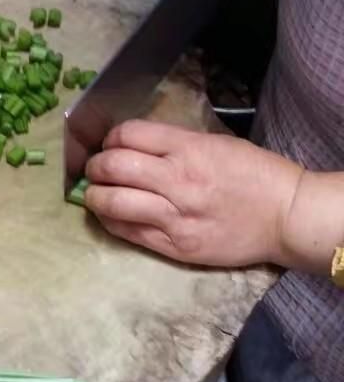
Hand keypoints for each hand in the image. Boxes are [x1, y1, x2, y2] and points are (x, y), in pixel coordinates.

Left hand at [85, 121, 302, 268]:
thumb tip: (132, 146)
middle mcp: (177, 180)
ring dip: (95, 196)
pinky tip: (111, 215)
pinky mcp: (175, 247)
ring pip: (113, 203)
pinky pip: (128, 233)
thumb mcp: (215, 143)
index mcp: (188, 148)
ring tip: (96, 194)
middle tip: (96, 169)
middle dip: (95, 166)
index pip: (128, 134)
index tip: (110, 145)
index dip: (110, 138)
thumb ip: (173, 144)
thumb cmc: (254, 174)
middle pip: (113, 166)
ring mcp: (174, 217)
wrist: (286, 216)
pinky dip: (111, 221)